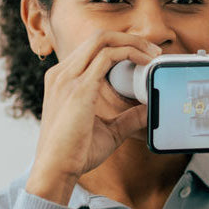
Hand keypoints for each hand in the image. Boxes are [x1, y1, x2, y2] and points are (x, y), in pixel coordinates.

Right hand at [26, 29, 161, 202]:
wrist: (55, 171)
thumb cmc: (75, 153)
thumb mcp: (109, 129)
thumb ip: (129, 117)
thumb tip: (150, 109)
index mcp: (64, 79)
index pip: (93, 48)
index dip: (120, 45)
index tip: (143, 55)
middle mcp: (63, 73)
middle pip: (99, 37)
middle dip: (130, 38)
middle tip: (153, 50)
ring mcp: (68, 78)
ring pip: (103, 40)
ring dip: (133, 43)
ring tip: (152, 54)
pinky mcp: (79, 88)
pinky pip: (108, 57)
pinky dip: (130, 54)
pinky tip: (145, 63)